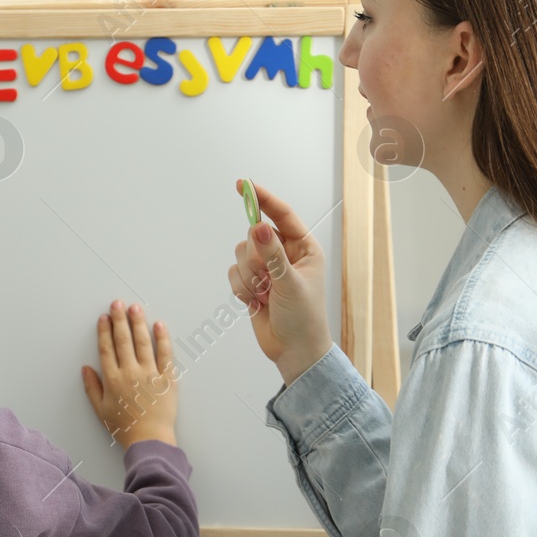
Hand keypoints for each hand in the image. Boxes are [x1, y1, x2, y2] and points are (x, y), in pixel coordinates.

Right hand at [81, 300, 177, 447]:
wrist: (149, 439)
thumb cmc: (125, 427)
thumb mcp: (101, 410)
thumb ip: (92, 388)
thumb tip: (85, 368)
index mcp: (113, 379)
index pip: (106, 349)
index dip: (104, 331)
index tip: (104, 317)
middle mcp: (130, 372)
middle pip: (123, 340)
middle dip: (119, 319)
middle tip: (117, 303)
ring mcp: (150, 374)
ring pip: (143, 342)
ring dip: (138, 323)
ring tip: (135, 308)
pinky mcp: (167, 378)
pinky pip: (165, 354)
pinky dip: (162, 338)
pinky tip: (158, 325)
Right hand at [228, 180, 332, 385]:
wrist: (294, 351)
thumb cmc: (303, 318)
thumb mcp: (290, 283)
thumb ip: (272, 254)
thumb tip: (260, 225)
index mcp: (303, 247)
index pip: (281, 214)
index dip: (262, 199)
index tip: (242, 185)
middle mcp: (284, 253)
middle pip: (254, 235)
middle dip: (255, 259)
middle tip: (268, 280)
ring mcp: (267, 268)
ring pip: (241, 255)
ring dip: (249, 278)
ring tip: (265, 296)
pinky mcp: (251, 283)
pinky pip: (233, 273)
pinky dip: (241, 289)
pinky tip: (256, 302)